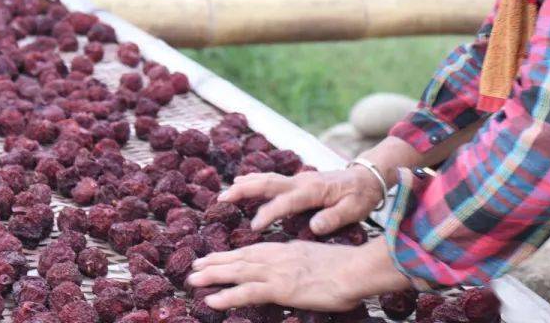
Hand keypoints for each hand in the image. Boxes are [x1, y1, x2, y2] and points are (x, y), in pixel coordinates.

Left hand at [188, 240, 409, 310]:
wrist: (356, 268)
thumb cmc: (346, 267)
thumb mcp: (317, 258)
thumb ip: (301, 261)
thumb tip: (296, 266)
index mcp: (286, 249)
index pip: (251, 251)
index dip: (231, 255)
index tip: (214, 257)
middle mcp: (276, 256)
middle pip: (239, 258)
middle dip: (215, 263)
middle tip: (194, 267)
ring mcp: (277, 271)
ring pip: (237, 272)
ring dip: (212, 276)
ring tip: (193, 280)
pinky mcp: (280, 288)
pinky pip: (247, 292)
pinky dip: (228, 295)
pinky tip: (212, 300)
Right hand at [220, 167, 384, 236]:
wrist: (368, 177)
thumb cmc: (361, 196)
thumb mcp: (354, 210)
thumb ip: (333, 218)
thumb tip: (314, 227)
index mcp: (313, 191)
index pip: (286, 202)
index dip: (269, 213)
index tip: (254, 226)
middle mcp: (301, 181)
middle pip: (267, 182)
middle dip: (244, 190)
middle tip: (223, 198)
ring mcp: (298, 178)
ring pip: (266, 177)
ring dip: (245, 183)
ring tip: (225, 192)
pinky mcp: (297, 180)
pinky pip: (271, 178)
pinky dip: (254, 180)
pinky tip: (242, 183)